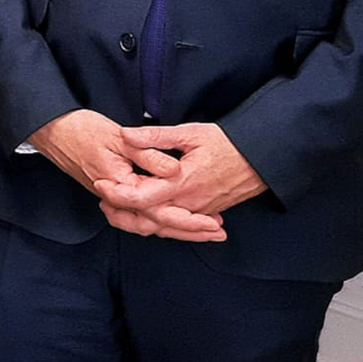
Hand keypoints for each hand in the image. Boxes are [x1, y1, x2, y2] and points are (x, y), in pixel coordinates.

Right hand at [29, 109, 225, 242]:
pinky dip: (159, 220)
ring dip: (176, 229)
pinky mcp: (114, 195)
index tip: (212, 222)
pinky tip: (176, 218)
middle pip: (156, 225)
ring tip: (204, 230)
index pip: (159, 211)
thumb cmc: (82, 130)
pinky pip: (138, 216)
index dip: (188, 220)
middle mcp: (117, 198)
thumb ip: (149, 154)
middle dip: (188, 231)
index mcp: (120, 185)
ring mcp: (114, 199)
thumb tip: (174, 170)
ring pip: (147, 224)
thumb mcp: (120, 137)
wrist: (52, 131)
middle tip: (217, 233)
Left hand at [91, 121, 265, 224]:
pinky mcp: (205, 215)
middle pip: (146, 220)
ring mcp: (197, 212)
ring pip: (161, 228)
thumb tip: (125, 134)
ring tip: (117, 211)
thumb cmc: (228, 143)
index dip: (116, 194)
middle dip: (120, 215)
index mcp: (181, 183)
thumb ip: (155, 136)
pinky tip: (145, 217)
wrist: (262, 159)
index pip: (140, 198)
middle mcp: (188, 203)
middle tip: (102, 203)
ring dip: (137, 222)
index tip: (100, 184)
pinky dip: (158, 225)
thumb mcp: (190, 133)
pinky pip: (176, 227)